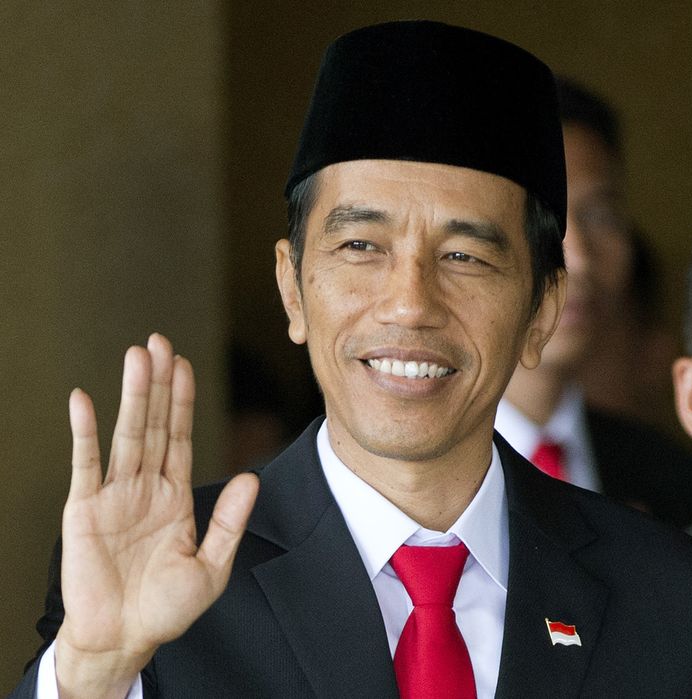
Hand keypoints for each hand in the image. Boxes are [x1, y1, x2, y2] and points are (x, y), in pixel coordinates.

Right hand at [54, 334, 258, 697]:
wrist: (124, 640)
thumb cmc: (166, 609)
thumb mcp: (211, 566)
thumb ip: (229, 521)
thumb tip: (250, 477)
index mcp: (174, 495)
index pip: (179, 436)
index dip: (182, 400)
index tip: (184, 365)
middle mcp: (145, 487)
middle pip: (153, 424)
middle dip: (157, 384)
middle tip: (160, 341)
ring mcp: (114, 495)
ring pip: (126, 434)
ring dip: (131, 395)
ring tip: (137, 356)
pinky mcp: (85, 510)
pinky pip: (84, 464)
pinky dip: (84, 432)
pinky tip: (83, 400)